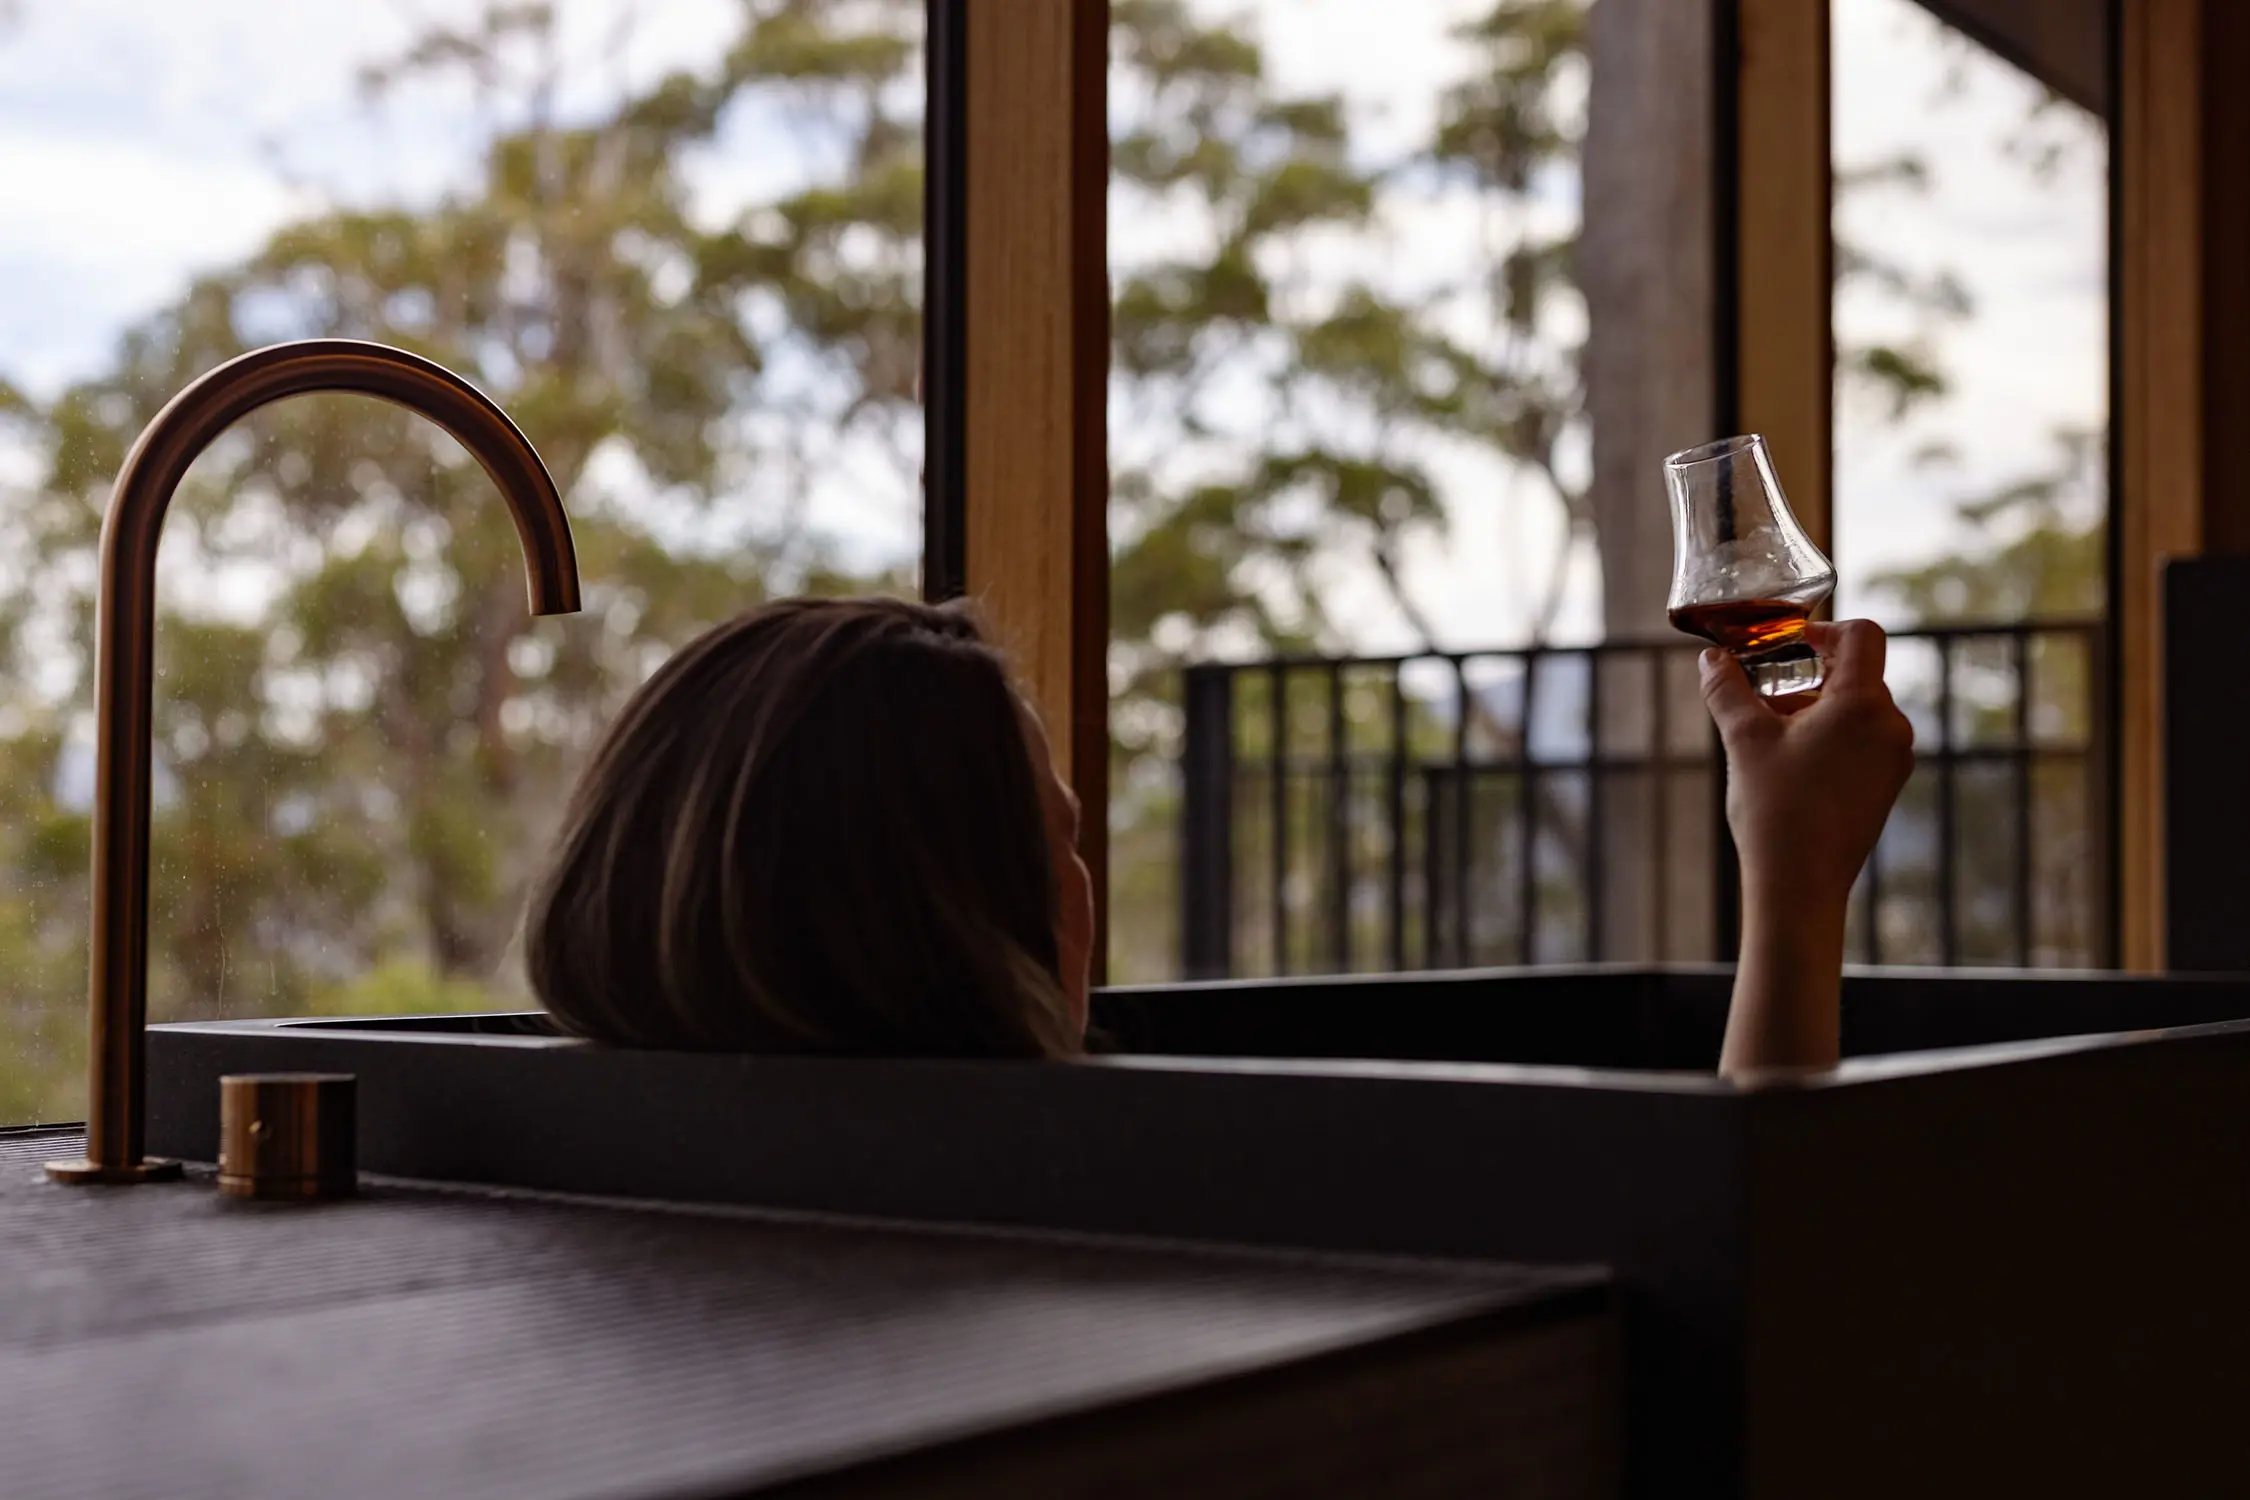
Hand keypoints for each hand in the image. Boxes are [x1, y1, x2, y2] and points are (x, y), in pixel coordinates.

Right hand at [1700, 619, 1914, 911]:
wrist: (1800, 886)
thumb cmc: (1775, 810)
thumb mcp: (1744, 739)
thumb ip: (1727, 689)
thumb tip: (1712, 658)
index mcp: (1863, 704)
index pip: (1861, 635)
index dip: (1822, 629)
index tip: (1786, 645)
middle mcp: (1891, 726)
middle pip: (1855, 674)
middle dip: (1807, 675)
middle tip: (1762, 691)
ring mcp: (1894, 758)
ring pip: (1857, 710)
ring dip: (1815, 708)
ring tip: (1769, 733)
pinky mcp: (1887, 786)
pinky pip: (1863, 740)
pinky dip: (1830, 736)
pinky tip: (1789, 763)